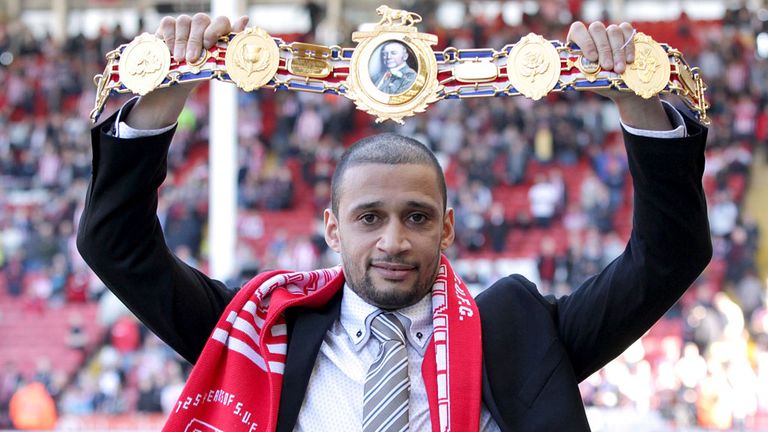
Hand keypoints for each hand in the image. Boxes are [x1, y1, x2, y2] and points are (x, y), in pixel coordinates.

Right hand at [125, 14, 248, 128]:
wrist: (177, 81)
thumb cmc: (200, 73)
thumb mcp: (216, 66)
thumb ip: (231, 46)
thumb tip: (245, 21)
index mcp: (218, 33)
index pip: (221, 21)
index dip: (215, 30)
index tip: (208, 46)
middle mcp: (202, 25)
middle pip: (201, 19)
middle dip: (195, 40)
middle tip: (191, 59)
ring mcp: (185, 24)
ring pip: (184, 21)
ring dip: (182, 42)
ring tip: (180, 59)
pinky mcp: (168, 26)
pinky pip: (168, 24)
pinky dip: (169, 38)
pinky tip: (170, 52)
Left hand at [566, 21, 671, 129]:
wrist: (620, 87)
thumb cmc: (600, 84)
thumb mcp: (588, 82)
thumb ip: (582, 77)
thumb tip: (571, 81)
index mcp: (578, 42)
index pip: (578, 30)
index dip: (585, 42)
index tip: (592, 58)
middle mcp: (593, 34)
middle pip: (597, 29)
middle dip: (603, 49)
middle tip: (608, 66)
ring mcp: (610, 31)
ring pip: (613, 30)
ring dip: (617, 51)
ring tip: (619, 69)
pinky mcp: (625, 33)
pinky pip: (627, 31)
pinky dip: (629, 46)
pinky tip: (629, 60)